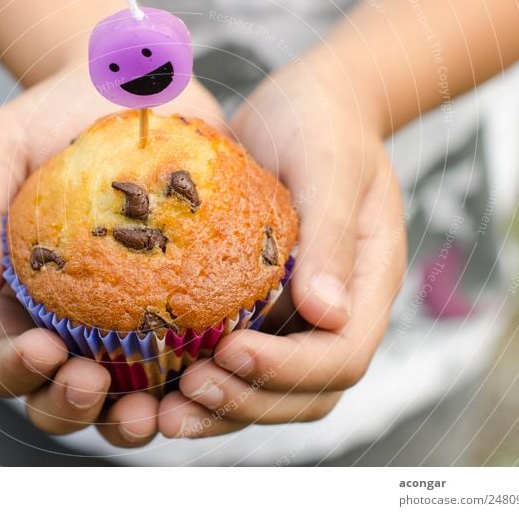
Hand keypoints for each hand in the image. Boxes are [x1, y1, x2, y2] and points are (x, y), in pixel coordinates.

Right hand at [0, 62, 224, 447]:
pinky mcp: (180, 308)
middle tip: (92, 383)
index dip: (17, 369)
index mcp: (18, 301)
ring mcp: (128, 324)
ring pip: (122, 401)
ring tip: (151, 411)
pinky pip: (185, 364)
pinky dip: (189, 385)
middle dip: (69, 408)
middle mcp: (70, 324)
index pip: (4, 359)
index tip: (47, 347)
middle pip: (57, 399)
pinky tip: (207, 375)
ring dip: (128, 422)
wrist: (131, 87)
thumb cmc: (54, 118)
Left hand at [158, 62, 406, 437]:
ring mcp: (294, 314)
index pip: (341, 357)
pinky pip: (231, 358)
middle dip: (247, 403)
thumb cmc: (321, 122)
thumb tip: (330, 316)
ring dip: (218, 408)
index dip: (289, 371)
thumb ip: (332, 234)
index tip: (231, 354)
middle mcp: (334, 312)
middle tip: (185, 397)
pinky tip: (152, 382)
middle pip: (305, 393)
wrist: (300, 106)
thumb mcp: (330, 163)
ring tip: (163, 412)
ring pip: (266, 389)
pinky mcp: (255, 306)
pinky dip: (197, 378)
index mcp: (367, 285)